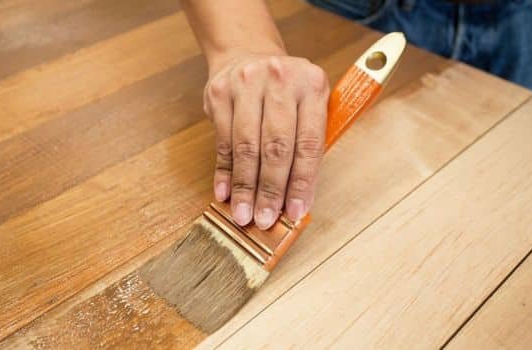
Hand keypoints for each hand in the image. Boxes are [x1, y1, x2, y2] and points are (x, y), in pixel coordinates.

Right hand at [203, 53, 329, 228]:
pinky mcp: (219, 93)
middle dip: (271, 189)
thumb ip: (306, 144)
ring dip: (245, 186)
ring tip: (244, 214)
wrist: (247, 54)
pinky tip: (225, 193)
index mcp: (312, 85)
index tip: (295, 211)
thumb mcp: (307, 104)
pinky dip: (224, 171)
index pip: (308, 143)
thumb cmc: (284, 91)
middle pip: (276, 146)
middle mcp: (280, 80)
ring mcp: (247, 84)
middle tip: (266, 220)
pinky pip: (222, 141)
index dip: (302, 182)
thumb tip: (297, 199)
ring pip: (247, 146)